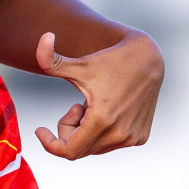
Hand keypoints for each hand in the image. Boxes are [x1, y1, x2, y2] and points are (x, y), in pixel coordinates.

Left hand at [33, 31, 162, 159]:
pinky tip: (107, 110)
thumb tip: (43, 37)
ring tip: (91, 105)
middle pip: (79, 149)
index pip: (68, 151)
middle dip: (69, 129)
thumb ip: (52, 59)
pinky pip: (110, 144)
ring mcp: (132, 138)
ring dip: (84, 131)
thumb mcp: (80, 63)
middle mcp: (120, 135)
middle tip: (75, 105)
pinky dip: (101, 132)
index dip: (50, 144)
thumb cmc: (111, 61)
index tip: (40, 129)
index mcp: (102, 120)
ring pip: (94, 148)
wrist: (148, 59)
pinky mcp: (140, 137)